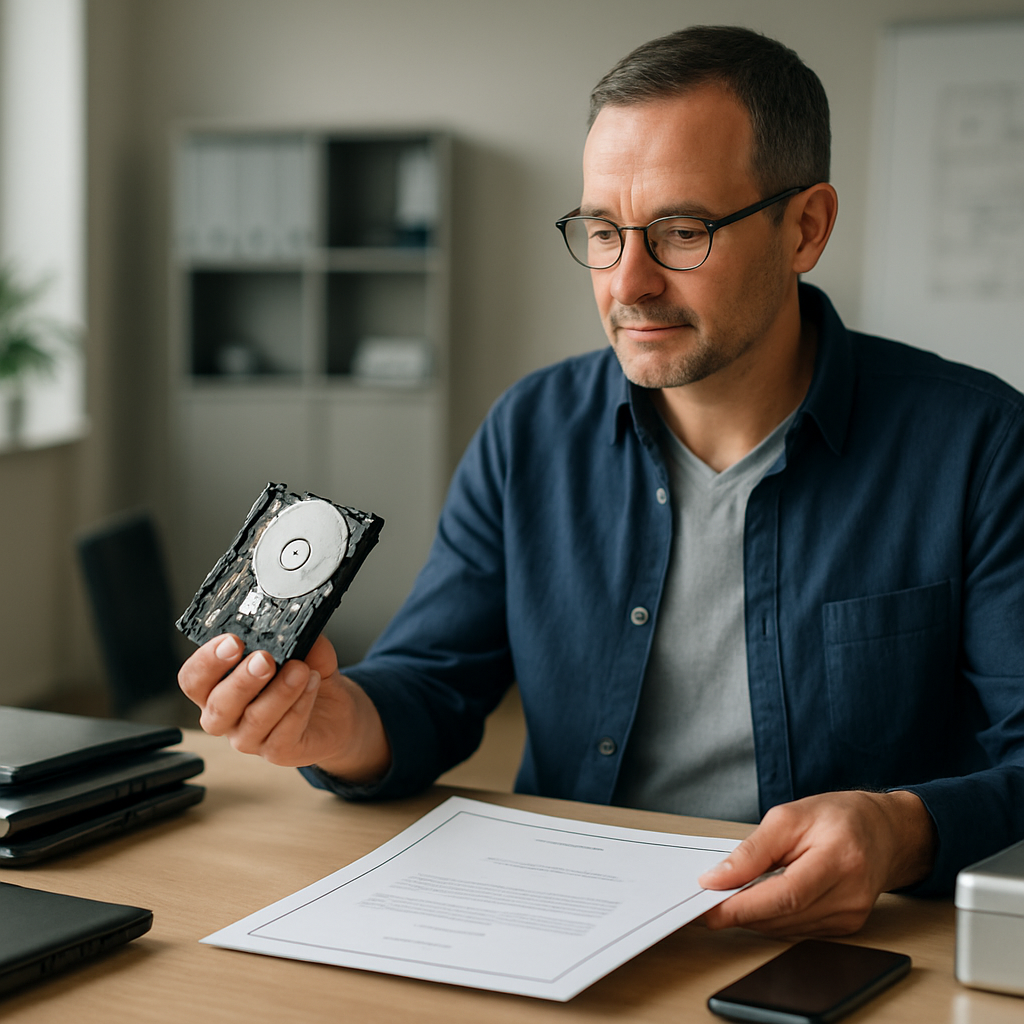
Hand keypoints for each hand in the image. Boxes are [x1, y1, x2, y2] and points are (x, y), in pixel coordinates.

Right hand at [177, 633, 390, 782]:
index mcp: (218, 686)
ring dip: (278, 691)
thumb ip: (293, 637)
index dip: (206, 662)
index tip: (231, 641)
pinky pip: (284, 732)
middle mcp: (227, 716)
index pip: (193, 679)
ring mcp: (250, 738)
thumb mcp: (301, 649)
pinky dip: (299, 705)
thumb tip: (294, 622)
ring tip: (299, 669)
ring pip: (254, 719)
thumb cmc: (305, 677)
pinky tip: (312, 683)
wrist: (334, 712)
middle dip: (240, 680)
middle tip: (264, 659)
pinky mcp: (278, 752)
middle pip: (218, 705)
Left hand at [698, 790, 936, 936]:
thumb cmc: (839, 817)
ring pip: (787, 929)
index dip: (743, 906)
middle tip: (704, 903)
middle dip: (739, 912)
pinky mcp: (847, 927)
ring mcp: (851, 916)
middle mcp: (850, 894)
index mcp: (840, 858)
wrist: (883, 832)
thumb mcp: (789, 816)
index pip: (786, 895)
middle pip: (784, 916)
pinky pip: (798, 930)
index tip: (708, 908)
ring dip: (753, 917)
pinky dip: (772, 918)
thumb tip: (718, 878)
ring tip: (727, 898)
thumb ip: (753, 850)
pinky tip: (758, 902)